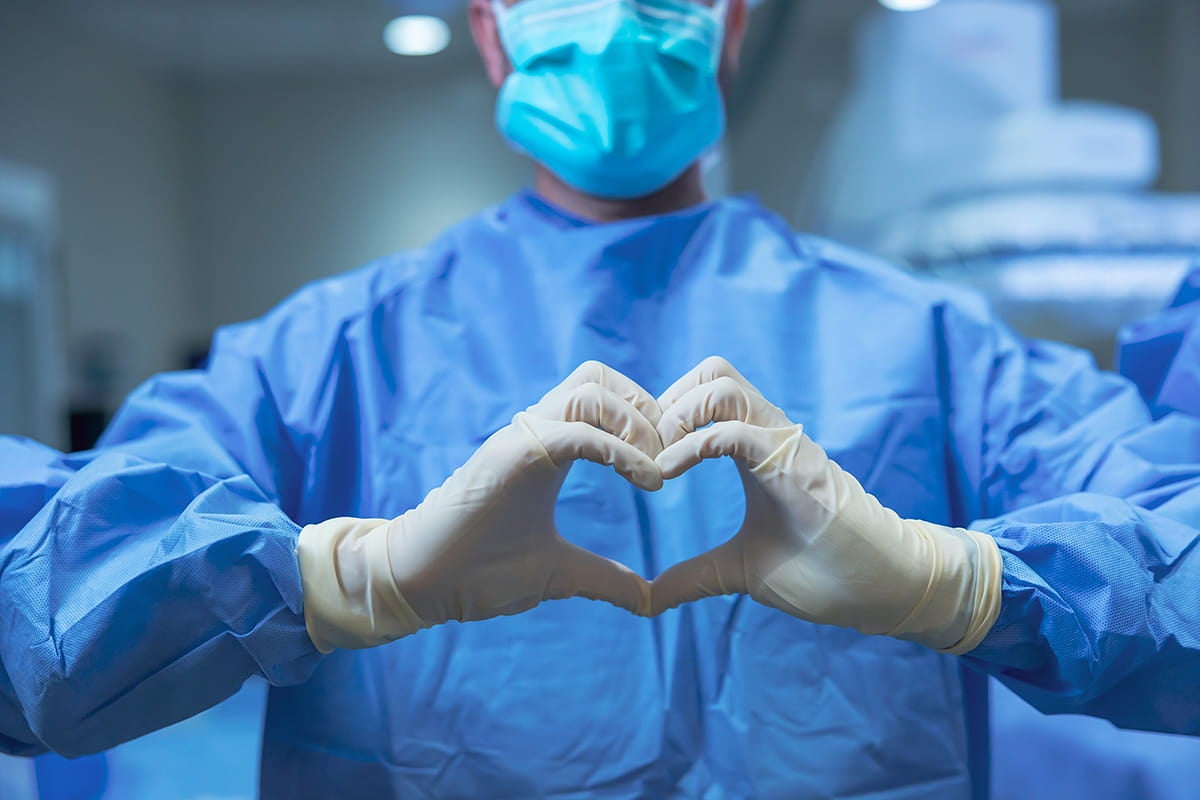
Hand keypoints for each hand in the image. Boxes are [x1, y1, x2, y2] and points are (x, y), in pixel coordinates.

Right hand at [298, 362, 662, 651]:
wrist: (420, 585)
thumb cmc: (479, 572)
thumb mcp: (559, 574)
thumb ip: (605, 578)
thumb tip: (647, 600)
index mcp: (548, 449)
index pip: (603, 397)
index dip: (644, 419)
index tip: (670, 468)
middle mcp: (535, 432)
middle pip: (600, 378)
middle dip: (645, 408)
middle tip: (670, 457)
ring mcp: (521, 439)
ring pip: (590, 390)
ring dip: (635, 422)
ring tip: (657, 470)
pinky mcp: (510, 456)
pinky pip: (576, 431)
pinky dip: (618, 448)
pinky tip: (645, 481)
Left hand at [649, 357, 1001, 653]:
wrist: (884, 588)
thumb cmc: (823, 572)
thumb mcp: (740, 571)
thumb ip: (694, 576)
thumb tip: (649, 599)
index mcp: (756, 447)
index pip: (707, 391)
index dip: (665, 413)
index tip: (640, 461)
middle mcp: (771, 434)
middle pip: (712, 371)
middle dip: (667, 403)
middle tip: (644, 455)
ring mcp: (785, 444)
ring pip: (723, 385)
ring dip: (677, 416)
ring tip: (657, 464)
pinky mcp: (796, 465)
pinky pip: (737, 430)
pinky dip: (694, 444)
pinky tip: (668, 476)